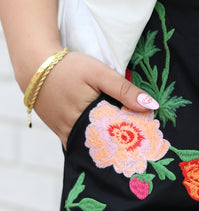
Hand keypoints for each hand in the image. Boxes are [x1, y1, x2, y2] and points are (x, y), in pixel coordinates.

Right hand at [30, 51, 156, 148]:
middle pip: (105, 144)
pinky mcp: (59, 131)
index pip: (117, 137)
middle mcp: (75, 132)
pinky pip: (80, 141)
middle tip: (142, 145)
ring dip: (108, 143)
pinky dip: (93, 140)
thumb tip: (151, 106)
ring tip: (128, 141)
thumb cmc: (69, 67)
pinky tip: (107, 137)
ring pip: (92, 145)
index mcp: (88, 119)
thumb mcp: (100, 73)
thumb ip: (124, 90)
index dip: (134, 139)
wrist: (35, 65)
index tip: (150, 140)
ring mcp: (65, 133)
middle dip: (123, 145)